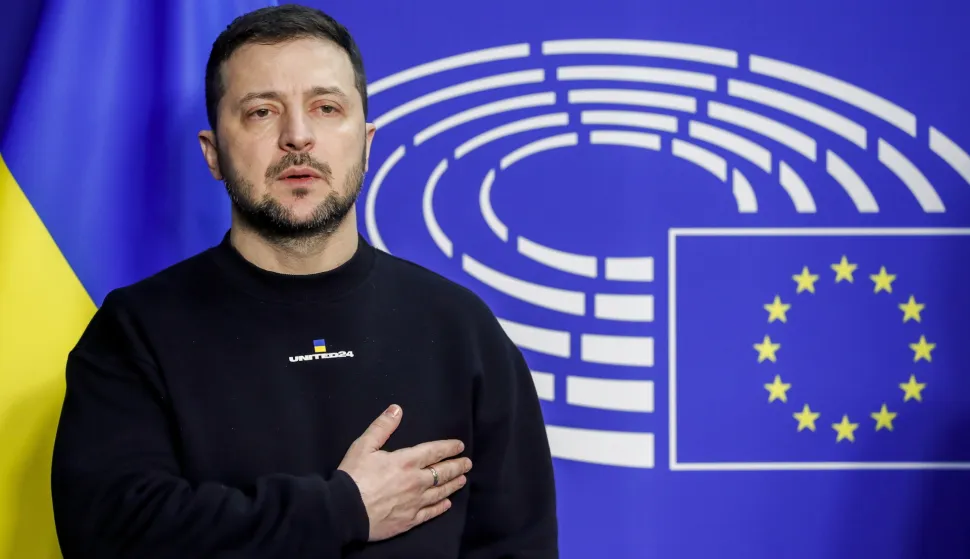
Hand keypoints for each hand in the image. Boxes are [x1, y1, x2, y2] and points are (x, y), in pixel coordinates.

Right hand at [337, 404, 471, 540]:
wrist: (344, 511)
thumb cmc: (353, 476)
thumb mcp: (364, 446)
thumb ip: (382, 427)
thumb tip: (397, 409)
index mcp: (407, 461)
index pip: (434, 451)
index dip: (449, 447)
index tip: (460, 446)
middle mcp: (416, 481)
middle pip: (443, 472)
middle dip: (457, 466)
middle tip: (467, 463)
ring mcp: (415, 502)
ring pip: (440, 492)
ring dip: (453, 485)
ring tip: (462, 480)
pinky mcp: (410, 520)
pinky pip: (430, 513)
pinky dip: (440, 507)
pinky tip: (447, 504)